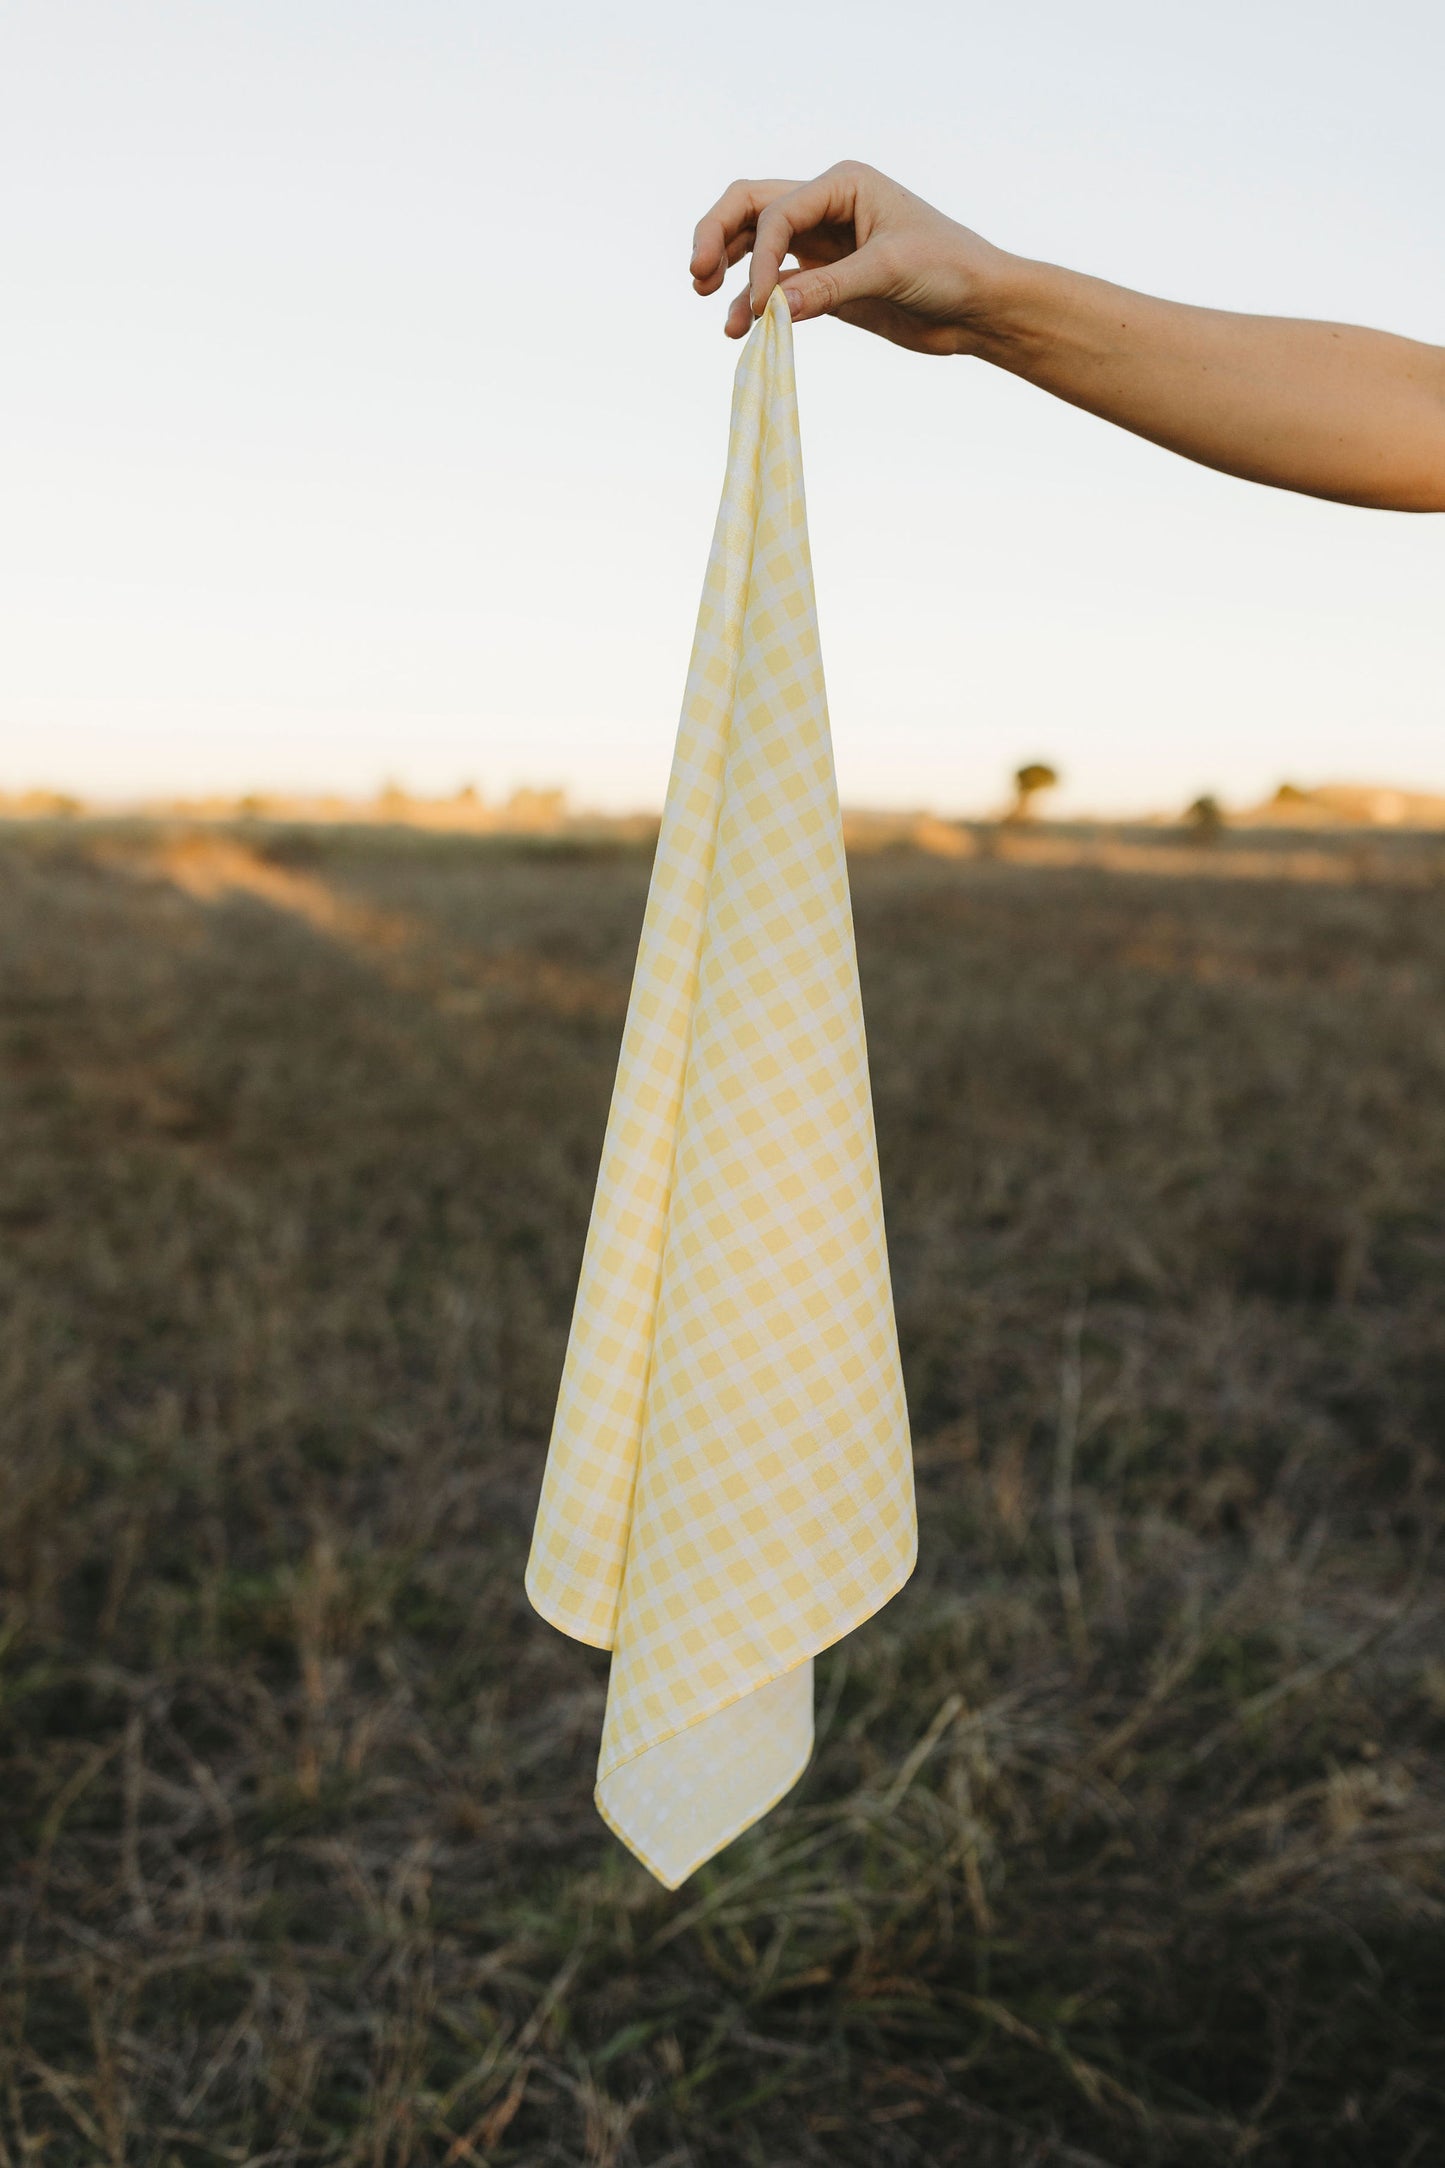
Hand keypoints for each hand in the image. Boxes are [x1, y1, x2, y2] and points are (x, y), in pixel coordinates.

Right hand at [688, 160, 1012, 356]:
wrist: (978, 308)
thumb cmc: (949, 270)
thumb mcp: (889, 271)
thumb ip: (829, 288)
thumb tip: (771, 308)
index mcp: (843, 185)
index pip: (779, 211)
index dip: (761, 255)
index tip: (762, 303)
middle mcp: (827, 206)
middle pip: (751, 210)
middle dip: (718, 237)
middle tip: (697, 275)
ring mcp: (823, 244)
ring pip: (758, 248)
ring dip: (733, 273)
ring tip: (710, 304)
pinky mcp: (825, 282)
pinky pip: (778, 288)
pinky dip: (756, 305)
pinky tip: (742, 330)